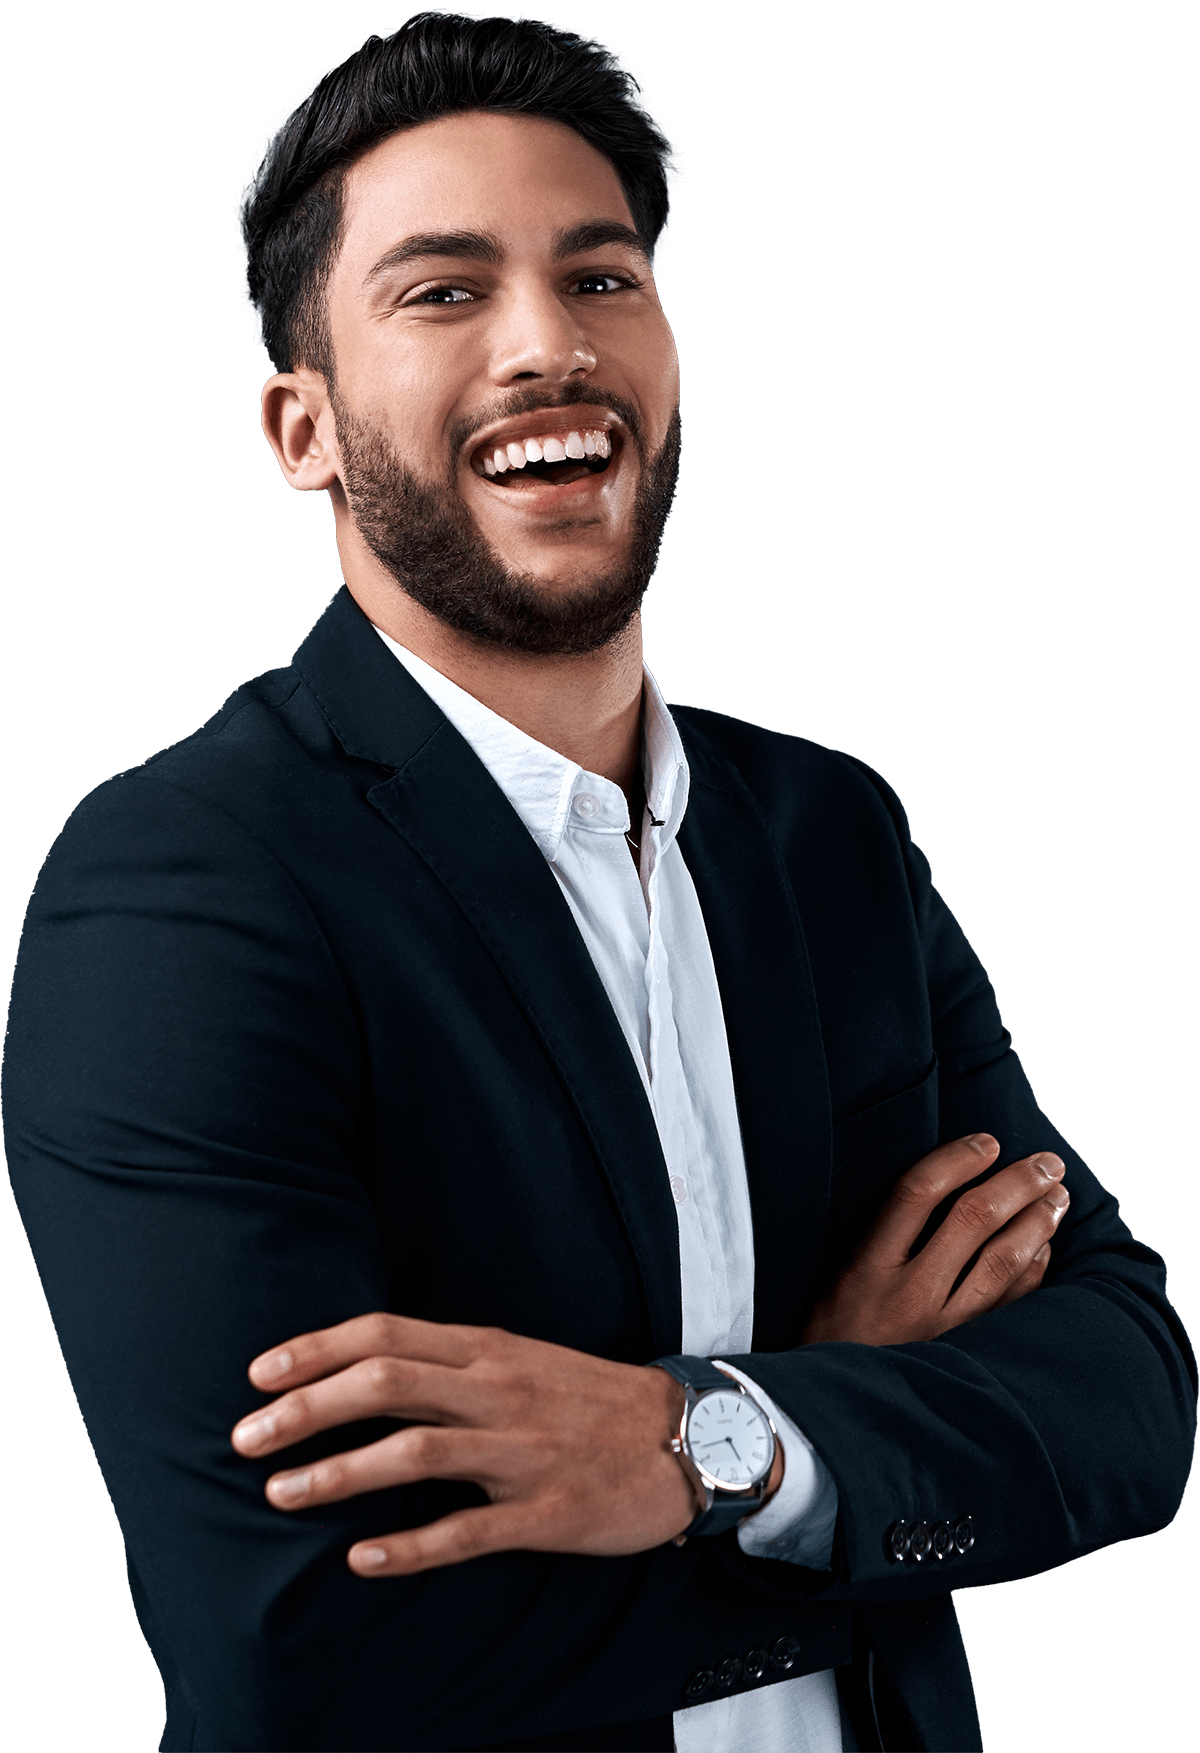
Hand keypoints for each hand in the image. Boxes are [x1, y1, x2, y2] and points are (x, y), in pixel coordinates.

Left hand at [232, 1316, 701, 1575]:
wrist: (688, 1436)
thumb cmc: (585, 1398)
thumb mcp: (518, 1358)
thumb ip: (448, 1364)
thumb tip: (361, 1370)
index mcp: (488, 1349)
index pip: (386, 1335)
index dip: (316, 1350)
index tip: (258, 1374)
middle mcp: (498, 1391)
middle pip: (386, 1384)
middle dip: (306, 1409)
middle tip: (244, 1438)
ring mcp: (522, 1452)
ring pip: (416, 1452)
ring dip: (339, 1473)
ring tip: (281, 1494)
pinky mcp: (547, 1513)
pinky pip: (467, 1532)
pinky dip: (409, 1547)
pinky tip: (361, 1561)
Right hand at [800, 1133, 1068, 1345]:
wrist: (836, 1410)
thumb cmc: (832, 1334)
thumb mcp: (836, 1278)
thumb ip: (880, 1236)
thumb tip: (939, 1184)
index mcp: (867, 1267)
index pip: (917, 1193)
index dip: (957, 1160)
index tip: (987, 1142)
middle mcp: (909, 1294)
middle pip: (973, 1219)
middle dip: (1018, 1183)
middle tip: (1046, 1162)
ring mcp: (943, 1328)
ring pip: (1004, 1261)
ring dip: (1038, 1221)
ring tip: (1058, 1196)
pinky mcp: (967, 1355)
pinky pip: (1012, 1304)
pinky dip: (1034, 1270)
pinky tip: (1044, 1248)